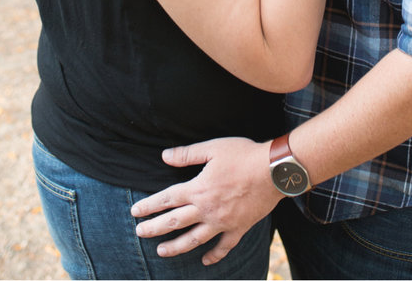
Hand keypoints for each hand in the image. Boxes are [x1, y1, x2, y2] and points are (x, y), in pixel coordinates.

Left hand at [129, 136, 283, 264]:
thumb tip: (164, 155)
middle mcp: (206, 209)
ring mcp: (222, 221)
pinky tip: (205, 262)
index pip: (166, 199)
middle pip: (174, 222)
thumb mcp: (214, 148)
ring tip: (161, 251)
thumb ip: (188, 154)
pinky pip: (224, 246)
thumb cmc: (245, 155)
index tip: (135, 212)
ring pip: (193, 239)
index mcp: (198, 189)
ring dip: (175, 247)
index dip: (148, 206)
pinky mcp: (238, 227)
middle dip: (153, 228)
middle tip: (139, 233)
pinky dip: (215, 255)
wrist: (276, 170)